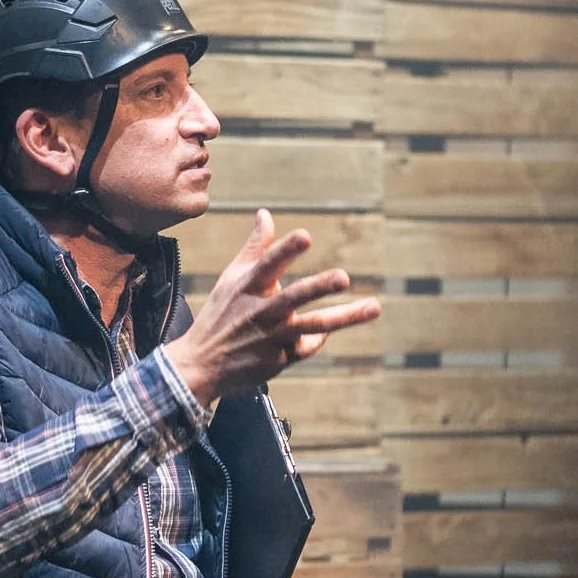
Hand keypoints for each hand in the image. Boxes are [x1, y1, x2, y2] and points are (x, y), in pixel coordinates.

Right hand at [165, 208, 380, 404]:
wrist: (203, 363)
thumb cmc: (222, 314)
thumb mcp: (232, 277)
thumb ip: (255, 247)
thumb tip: (265, 213)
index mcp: (248, 286)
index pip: (268, 263)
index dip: (286, 249)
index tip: (305, 236)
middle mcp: (263, 311)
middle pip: (295, 296)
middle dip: (320, 286)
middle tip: (344, 277)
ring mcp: (274, 336)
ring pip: (314, 326)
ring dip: (345, 316)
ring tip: (374, 307)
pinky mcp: (282, 358)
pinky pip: (309, 345)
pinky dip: (320, 337)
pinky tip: (329, 330)